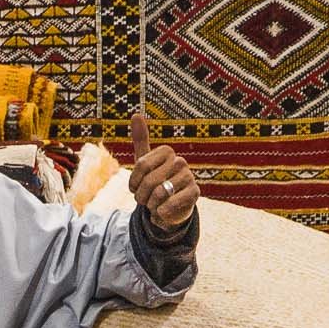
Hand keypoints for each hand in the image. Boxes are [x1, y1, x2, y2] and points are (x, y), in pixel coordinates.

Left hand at [128, 110, 198, 233]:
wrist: (169, 208)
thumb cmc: (156, 183)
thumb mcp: (145, 163)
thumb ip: (141, 140)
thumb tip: (136, 114)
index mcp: (167, 152)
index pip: (141, 166)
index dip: (133, 182)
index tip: (135, 188)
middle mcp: (180, 161)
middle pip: (150, 181)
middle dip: (142, 196)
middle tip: (145, 200)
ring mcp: (189, 176)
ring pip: (159, 193)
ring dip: (151, 205)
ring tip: (155, 205)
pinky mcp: (195, 193)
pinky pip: (170, 204)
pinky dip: (161, 213)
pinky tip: (163, 212)